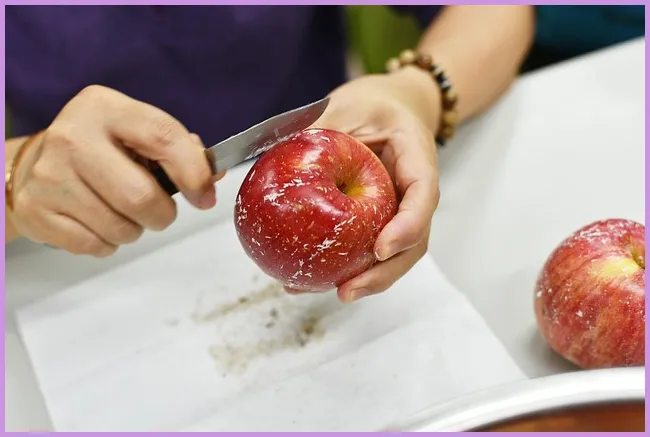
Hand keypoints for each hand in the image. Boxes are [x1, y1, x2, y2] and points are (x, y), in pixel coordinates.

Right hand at [7, 85, 223, 256]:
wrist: (35, 166)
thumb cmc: (100, 150)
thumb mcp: (135, 134)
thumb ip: (178, 149)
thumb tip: (212, 175)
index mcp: (105, 108)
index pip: (163, 137)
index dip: (193, 173)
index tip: (205, 196)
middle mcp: (72, 137)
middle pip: (140, 196)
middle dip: (162, 214)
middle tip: (158, 210)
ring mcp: (49, 176)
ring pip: (120, 228)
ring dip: (134, 229)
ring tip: (121, 210)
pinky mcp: (36, 212)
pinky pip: (95, 245)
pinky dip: (107, 242)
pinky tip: (97, 221)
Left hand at [313, 68, 441, 301]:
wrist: (392, 106)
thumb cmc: (375, 102)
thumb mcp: (348, 104)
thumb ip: (321, 128)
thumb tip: (275, 155)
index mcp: (417, 159)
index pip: (422, 196)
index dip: (407, 228)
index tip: (380, 249)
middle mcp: (413, 193)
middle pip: (412, 242)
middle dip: (383, 273)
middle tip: (348, 291)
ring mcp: (399, 210)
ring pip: (393, 255)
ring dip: (366, 280)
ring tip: (329, 294)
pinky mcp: (380, 219)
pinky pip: (368, 246)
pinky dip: (347, 267)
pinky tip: (311, 280)